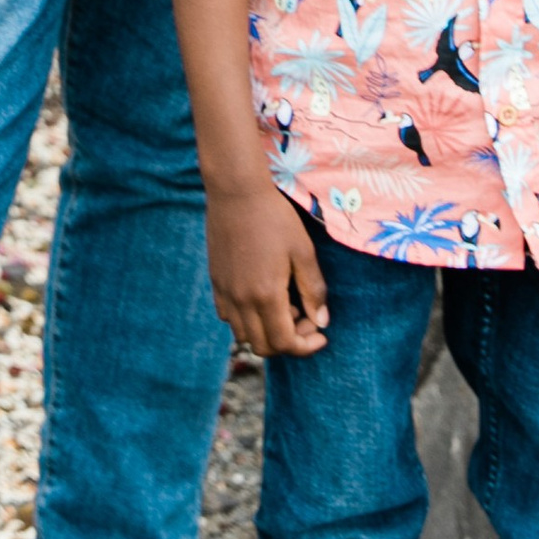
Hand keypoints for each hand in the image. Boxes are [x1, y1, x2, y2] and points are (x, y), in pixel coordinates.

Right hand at [206, 180, 330, 355]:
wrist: (236, 192)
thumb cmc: (275, 218)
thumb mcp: (303, 252)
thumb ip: (313, 290)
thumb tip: (322, 321)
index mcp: (266, 295)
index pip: (284, 343)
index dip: (306, 347)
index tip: (321, 334)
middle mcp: (241, 300)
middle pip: (263, 347)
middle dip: (289, 342)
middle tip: (306, 318)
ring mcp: (225, 292)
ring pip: (244, 335)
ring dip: (267, 332)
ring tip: (285, 306)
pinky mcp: (216, 282)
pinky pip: (228, 317)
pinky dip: (247, 319)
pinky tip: (261, 297)